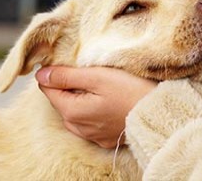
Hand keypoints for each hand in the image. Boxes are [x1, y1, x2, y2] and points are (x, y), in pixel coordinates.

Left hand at [35, 66, 156, 148]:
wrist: (161, 112)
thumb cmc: (131, 91)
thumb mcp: (97, 77)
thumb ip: (66, 76)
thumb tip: (40, 74)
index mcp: (72, 112)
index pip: (48, 89)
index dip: (55, 73)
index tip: (72, 63)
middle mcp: (78, 128)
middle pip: (61, 101)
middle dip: (68, 85)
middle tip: (89, 72)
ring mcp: (93, 136)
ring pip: (74, 112)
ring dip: (80, 98)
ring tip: (100, 86)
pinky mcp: (106, 139)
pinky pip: (89, 122)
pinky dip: (92, 110)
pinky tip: (108, 100)